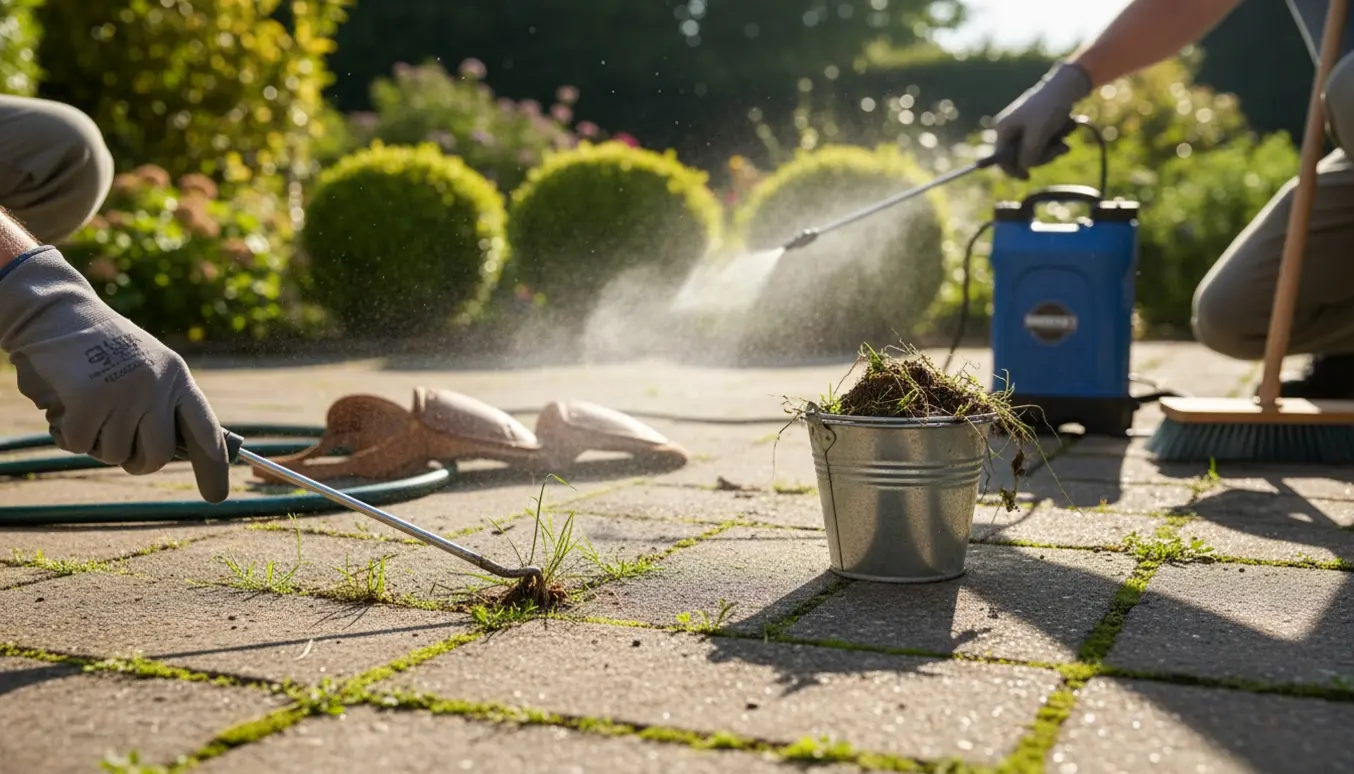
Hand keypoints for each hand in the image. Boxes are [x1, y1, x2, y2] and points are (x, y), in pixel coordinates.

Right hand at [0, 246, 230, 502]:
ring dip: (96, 442)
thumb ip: (164, 406)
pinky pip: (81, 445)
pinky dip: (68, 434)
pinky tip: (65, 406)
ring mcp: (126, 393)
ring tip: (87, 407)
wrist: (55, 313)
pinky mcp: (89, 400)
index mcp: (177, 378)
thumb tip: (180, 453)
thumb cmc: (99, 348)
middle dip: (135, 461)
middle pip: (157, 456)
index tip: (216, 497)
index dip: (213, 468)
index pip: (206, 431)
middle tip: (117, 447)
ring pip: (115, 454)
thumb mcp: (146, 369)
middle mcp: (158, 386)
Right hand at [992, 62, 1092, 178]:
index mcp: (1003, 129)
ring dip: (1052, 150)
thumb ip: (1028, 154)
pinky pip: (1043, 143)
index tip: (1027, 177)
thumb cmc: (1049, 107)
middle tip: (1059, 150)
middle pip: (1020, 157)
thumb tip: (1023, 168)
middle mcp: (1010, 129)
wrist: (1067, 85)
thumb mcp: (1038, 133)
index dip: (1012, 170)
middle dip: (1041, 156)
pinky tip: (1065, 133)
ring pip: (1035, 152)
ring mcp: (1023, 128)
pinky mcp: (1036, 126)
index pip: (1001, 158)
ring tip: (1065, 141)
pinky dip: (1055, 142)